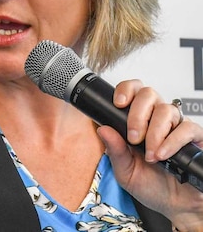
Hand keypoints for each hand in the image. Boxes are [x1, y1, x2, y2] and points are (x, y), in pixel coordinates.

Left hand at [99, 79, 202, 230]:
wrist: (174, 205)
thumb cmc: (150, 185)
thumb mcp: (125, 171)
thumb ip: (115, 151)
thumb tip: (103, 129)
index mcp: (138, 121)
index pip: (133, 91)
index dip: (126, 90)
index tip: (118, 103)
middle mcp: (157, 120)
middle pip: (149, 94)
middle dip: (137, 115)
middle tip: (134, 137)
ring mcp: (177, 127)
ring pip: (166, 110)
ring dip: (154, 132)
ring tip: (150, 154)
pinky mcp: (195, 138)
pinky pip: (187, 128)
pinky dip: (172, 141)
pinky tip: (163, 155)